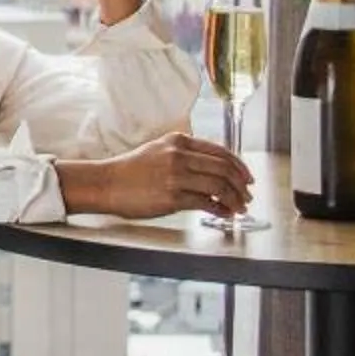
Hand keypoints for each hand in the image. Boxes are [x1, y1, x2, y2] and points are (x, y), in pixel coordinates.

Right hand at [56, 132, 253, 221]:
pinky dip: (220, 210)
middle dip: (242, 185)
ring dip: (235, 199)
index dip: (239, 166)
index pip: (220, 151)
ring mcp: (176, 176)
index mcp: (179, 141)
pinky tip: (224, 214)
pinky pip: (206, 203)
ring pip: (219, 186)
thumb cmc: (131, 171)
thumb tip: (213, 172)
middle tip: (248, 196)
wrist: (107, 183)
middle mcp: (180, 155)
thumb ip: (185, 156)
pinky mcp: (172, 197)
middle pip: (224, 168)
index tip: (247, 178)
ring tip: (239, 208)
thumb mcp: (159, 151)